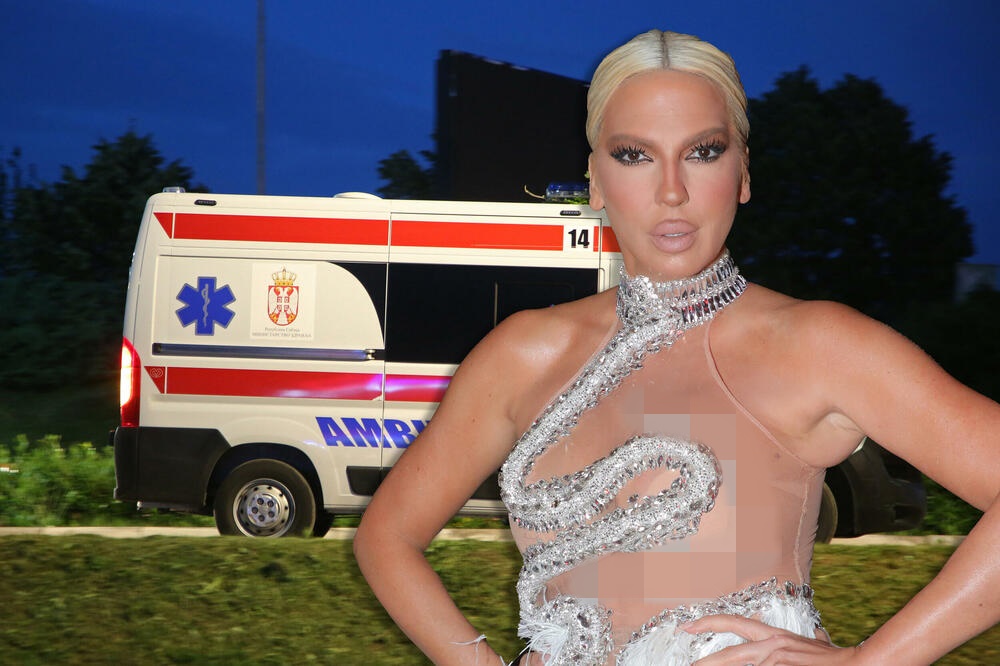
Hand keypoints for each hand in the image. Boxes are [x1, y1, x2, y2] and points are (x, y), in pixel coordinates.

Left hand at [683, 615, 860, 664]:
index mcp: (774, 635)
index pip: (734, 622)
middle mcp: (772, 647)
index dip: (708, 622)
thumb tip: (813, 637)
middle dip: (707, 663)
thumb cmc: (834, 659)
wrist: (855, 665)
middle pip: (731, 654)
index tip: (688, 626)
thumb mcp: (813, 643)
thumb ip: (803, 641)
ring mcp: (776, 663)